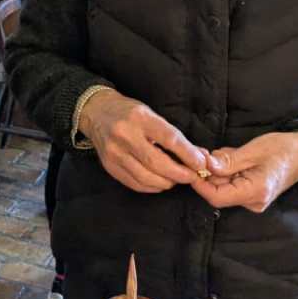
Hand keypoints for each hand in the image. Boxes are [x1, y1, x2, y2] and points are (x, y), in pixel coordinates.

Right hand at [78, 88, 208, 192]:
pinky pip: (134, 183)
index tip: (201, 164)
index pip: (169, 139)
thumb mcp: (151, 114)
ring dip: (166, 183)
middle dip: (179, 174)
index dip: (188, 154)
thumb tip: (198, 156)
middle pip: (157, 163)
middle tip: (192, 176)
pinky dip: (152, 187)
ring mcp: (114, 152)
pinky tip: (160, 182)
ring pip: (146, 177)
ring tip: (176, 179)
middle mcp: (124, 135)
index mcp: (139, 118)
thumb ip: (173, 135)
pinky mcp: (109, 166)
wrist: (96, 112)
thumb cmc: (129, 112)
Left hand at [191, 132, 297, 212]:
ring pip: (225, 186)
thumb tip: (205, 166)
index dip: (199, 183)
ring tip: (229, 152)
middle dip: (209, 172)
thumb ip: (227, 161)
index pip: (217, 197)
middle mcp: (254, 201)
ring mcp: (254, 199)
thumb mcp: (253, 151)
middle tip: (205, 152)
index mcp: (255, 192)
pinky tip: (235, 157)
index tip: (190, 167)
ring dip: (219, 169)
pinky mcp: (254, 193)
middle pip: (219, 191)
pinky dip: (228, 170)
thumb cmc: (283, 149)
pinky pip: (233, 183)